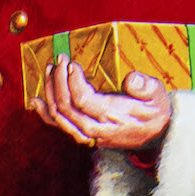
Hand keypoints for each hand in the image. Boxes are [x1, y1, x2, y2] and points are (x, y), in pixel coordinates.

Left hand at [34, 59, 171, 151]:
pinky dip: (46, 114)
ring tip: (49, 71)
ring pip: (60, 117)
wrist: (157, 135)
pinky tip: (36, 101)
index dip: (73, 82)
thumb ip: (146, 86)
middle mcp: (96, 128)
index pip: (83, 100)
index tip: (72, 64)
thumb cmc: (155, 110)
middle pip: (67, 107)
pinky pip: (60, 126)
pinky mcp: (84, 135)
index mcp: (113, 115)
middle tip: (59, 60)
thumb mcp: (158, 94)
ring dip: (50, 93)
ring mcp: (88, 134)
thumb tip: (132, 78)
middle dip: (58, 82)